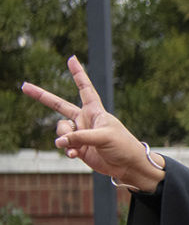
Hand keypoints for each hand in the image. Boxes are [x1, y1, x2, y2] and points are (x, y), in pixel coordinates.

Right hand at [21, 57, 162, 191]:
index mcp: (95, 111)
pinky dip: (67, 149)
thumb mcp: (104, 137)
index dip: (78, 74)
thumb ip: (80, 136)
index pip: (85, 88)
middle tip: (24, 86)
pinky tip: (74, 155)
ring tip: (75, 146)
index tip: (72, 58)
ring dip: (65, 138)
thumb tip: (60, 141)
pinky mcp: (78, 147)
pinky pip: (64, 145)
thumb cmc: (123, 146)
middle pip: (59, 105)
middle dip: (42, 96)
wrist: (128, 166)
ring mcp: (80, 134)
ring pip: (60, 130)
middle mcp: (85, 120)